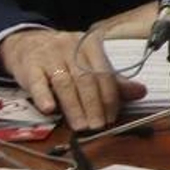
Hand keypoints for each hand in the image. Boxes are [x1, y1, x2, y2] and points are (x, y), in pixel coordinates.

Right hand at [0, 22, 147, 130]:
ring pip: (64, 83)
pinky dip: (44, 96)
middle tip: (98, 125)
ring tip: (81, 126)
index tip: (112, 117)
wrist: (28, 43)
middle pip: (86, 79)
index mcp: (91, 46)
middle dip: (94, 105)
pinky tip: (50, 109)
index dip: (110, 97)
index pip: (104, 73)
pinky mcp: (29, 66)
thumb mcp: (88, 63)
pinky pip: (37, 82)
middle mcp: (71, 48)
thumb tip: (141, 92)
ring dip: (74, 107)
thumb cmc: (64, 57)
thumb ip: (113, 80)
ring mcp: (49, 56)